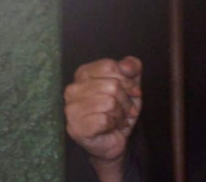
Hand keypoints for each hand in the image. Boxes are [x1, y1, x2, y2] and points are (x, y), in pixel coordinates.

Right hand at [64, 57, 142, 176]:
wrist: (112, 140)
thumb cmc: (118, 110)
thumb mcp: (130, 84)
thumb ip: (132, 67)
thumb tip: (126, 66)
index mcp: (83, 73)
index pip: (110, 66)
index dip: (128, 80)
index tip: (134, 92)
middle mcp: (72, 89)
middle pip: (112, 85)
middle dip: (126, 100)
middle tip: (127, 110)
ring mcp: (71, 108)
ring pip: (110, 103)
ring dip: (121, 113)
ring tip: (119, 118)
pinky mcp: (76, 127)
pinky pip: (105, 120)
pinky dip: (115, 124)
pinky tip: (111, 126)